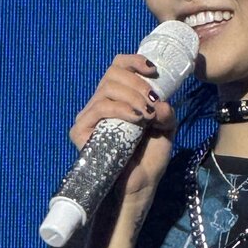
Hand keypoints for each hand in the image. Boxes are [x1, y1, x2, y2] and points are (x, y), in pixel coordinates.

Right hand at [69, 53, 176, 202]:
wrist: (139, 186)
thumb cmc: (149, 158)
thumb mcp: (166, 127)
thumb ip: (166, 110)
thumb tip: (160, 101)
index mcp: (119, 98)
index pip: (118, 66)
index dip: (134, 61)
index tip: (153, 70)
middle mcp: (101, 103)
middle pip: (113, 73)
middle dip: (138, 83)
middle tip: (152, 101)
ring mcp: (90, 116)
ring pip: (107, 88)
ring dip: (132, 96)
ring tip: (147, 114)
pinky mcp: (81, 130)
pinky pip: (100, 108)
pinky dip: (121, 109)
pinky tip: (137, 118)